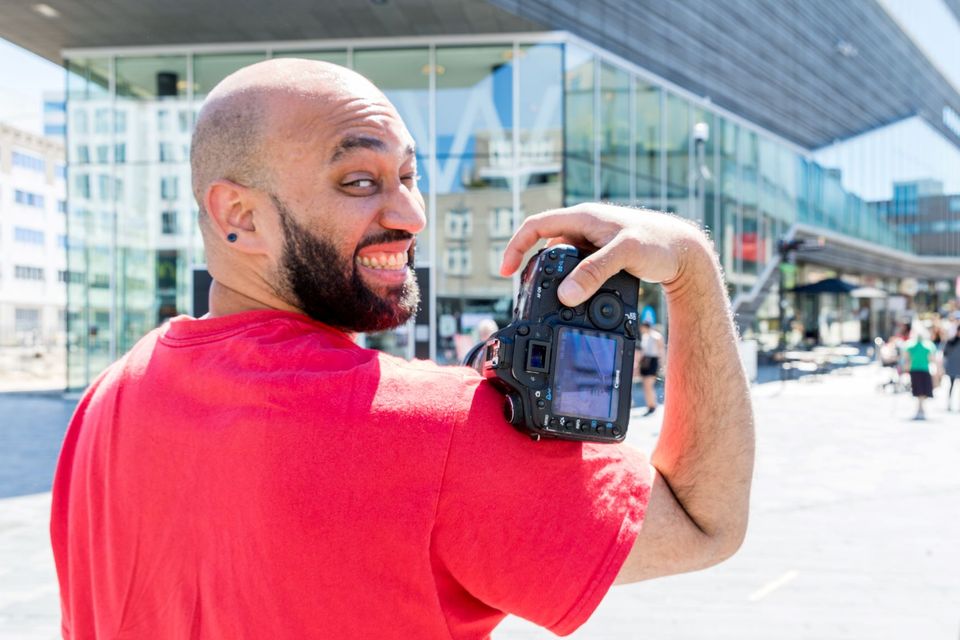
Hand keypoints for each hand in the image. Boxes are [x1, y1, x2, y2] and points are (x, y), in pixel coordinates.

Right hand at [499, 203, 712, 306]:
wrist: (685, 251)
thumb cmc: (659, 244)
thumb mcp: (624, 255)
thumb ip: (593, 272)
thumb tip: (565, 294)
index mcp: (584, 216)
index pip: (536, 225)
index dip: (516, 246)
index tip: (507, 271)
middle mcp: (586, 225)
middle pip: (545, 242)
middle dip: (532, 265)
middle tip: (526, 291)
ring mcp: (594, 240)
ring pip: (562, 257)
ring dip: (553, 276)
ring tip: (549, 298)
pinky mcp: (603, 254)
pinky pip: (578, 266)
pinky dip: (571, 281)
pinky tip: (576, 298)